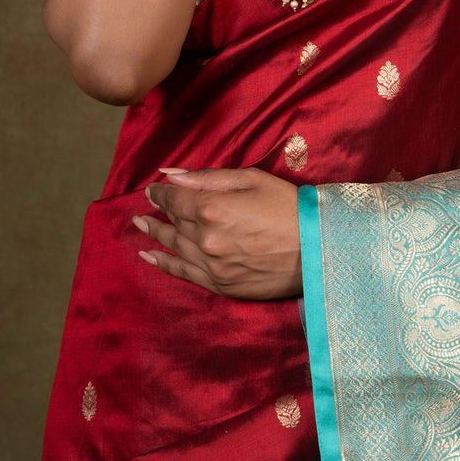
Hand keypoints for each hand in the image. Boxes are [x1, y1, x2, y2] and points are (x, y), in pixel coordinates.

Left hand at [133, 166, 301, 299]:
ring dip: (155, 235)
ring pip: (174, 247)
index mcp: (212, 208)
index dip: (160, 193)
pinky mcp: (221, 285)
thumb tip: (171, 175)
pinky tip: (151, 257)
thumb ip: (207, 177)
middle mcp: (206, 239)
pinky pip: (184, 274)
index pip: (174, 198)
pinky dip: (164, 264)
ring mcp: (212, 265)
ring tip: (140, 226)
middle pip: (174, 222)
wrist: (319, 249)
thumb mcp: (251, 179)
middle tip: (144, 207)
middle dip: (158, 212)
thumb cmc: (289, 206)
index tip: (153, 189)